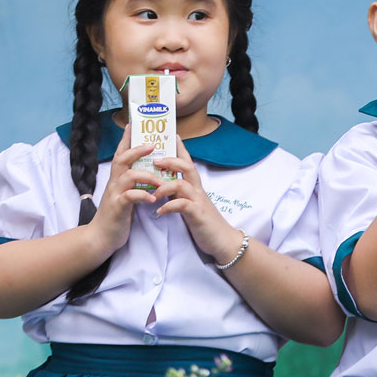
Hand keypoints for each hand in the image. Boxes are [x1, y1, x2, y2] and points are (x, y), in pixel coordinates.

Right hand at [84, 122, 159, 253]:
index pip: (120, 154)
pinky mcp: (117, 207)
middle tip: (153, 145)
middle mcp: (114, 182)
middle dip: (137, 150)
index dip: (126, 139)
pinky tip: (152, 198)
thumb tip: (148, 171)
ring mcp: (114, 194)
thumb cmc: (117, 215)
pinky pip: (130, 196)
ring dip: (147, 175)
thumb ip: (133, 182)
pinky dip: (142, 195)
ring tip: (162, 181)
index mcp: (117, 178)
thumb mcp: (125, 194)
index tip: (133, 124)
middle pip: (122, 159)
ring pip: (128, 175)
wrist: (102, 237)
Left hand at [150, 141, 245, 264]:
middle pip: (187, 166)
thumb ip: (180, 193)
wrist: (222, 241)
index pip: (188, 162)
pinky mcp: (197, 215)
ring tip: (153, 193)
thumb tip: (165, 185)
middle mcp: (197, 190)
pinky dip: (168, 207)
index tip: (172, 134)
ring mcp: (198, 201)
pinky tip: (159, 212)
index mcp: (195, 186)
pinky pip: (182, 205)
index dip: (181, 148)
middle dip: (170, 160)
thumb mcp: (191, 203)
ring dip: (165, 186)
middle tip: (155, 160)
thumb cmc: (204, 222)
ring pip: (182, 184)